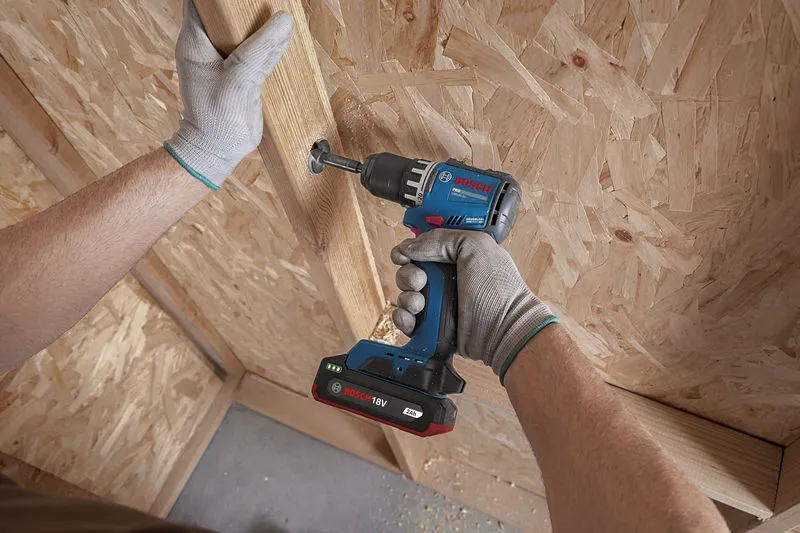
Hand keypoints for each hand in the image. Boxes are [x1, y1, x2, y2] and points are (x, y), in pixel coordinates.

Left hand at [165, 0, 293, 189]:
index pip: (202, 2)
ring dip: (263, 22)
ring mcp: (228, 56)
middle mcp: (210, 44)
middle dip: (247, 5)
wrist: (217, 151)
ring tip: (279, 17)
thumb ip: (260, 51)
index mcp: (195, 40)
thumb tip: (284, 21)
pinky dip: (272, 42)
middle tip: (266, 4)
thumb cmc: (215, 120)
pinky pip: (260, 47)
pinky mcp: (245, 69)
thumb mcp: (237, 82)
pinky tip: (283, 36)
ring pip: (247, 27)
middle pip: (228, 10)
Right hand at [391, 229, 557, 380]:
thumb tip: (409, 247)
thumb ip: (440, 239)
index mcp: (456, 258)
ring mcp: (438, 304)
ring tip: (421, 303)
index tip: (403, 255)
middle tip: (420, 281)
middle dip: (408, 275)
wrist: (503, 330)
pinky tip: (413, 317)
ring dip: (407, 298)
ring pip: (404, 296)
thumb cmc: (498, 290)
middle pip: (408, 272)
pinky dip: (403, 318)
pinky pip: (406, 320)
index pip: (421, 249)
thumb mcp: (475, 246)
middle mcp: (445, 280)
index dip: (408, 250)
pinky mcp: (432, 327)